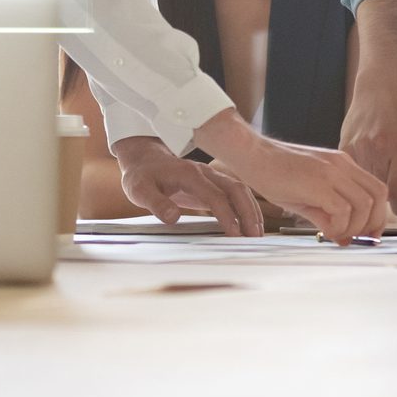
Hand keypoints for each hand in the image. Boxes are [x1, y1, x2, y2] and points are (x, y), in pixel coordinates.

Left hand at [111, 138, 263, 236]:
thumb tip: (174, 218)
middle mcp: (205, 173)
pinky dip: (246, 207)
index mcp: (189, 175)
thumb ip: (156, 203)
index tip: (235, 235)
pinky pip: (235, 193)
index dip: (227, 215)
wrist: (144, 160)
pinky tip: (249, 223)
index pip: (215, 196)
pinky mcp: (212, 184)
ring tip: (257, 233)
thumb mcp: (139, 190)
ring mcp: (211, 177)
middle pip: (236, 189)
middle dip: (248, 212)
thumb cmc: (142, 176)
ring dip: (251, 210)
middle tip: (255, 237)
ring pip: (240, 190)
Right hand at [231, 136, 390, 243]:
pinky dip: (339, 226)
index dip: (378, 215)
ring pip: (364, 204)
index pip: (377, 189)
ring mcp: (331, 171)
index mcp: (343, 165)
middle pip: (378, 196)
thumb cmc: (274, 173)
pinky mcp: (317, 182)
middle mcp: (342, 165)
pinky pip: (342, 210)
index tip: (369, 234)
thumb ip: (327, 213)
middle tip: (356, 239)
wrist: (252, 155)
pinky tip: (325, 230)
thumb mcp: (307, 194)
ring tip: (336, 235)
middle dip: (372, 223)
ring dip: (354, 227)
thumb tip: (343, 236)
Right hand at [339, 78, 396, 217]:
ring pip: (368, 187)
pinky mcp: (343, 148)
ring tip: (387, 163)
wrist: (383, 90)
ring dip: (380, 182)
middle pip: (384, 194)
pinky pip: (356, 176)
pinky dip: (366, 173)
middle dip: (395, 191)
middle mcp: (379, 149)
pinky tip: (374, 157)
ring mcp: (358, 149)